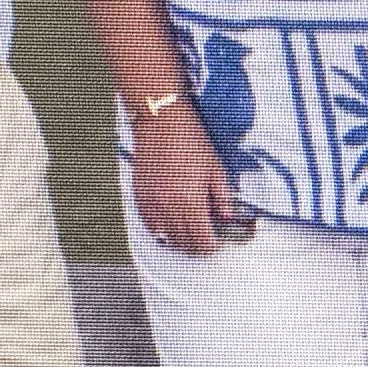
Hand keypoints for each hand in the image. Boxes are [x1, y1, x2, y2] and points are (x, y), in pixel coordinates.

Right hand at [128, 105, 241, 256]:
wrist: (161, 121)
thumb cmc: (188, 139)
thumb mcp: (216, 168)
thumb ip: (223, 197)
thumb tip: (227, 215)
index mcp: (191, 201)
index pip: (202, 241)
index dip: (212, 245)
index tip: (216, 240)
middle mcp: (169, 207)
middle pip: (183, 244)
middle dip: (197, 245)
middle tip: (205, 237)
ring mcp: (152, 203)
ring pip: (165, 238)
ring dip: (178, 239)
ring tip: (188, 230)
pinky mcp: (140, 197)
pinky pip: (149, 225)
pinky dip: (161, 229)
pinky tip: (170, 221)